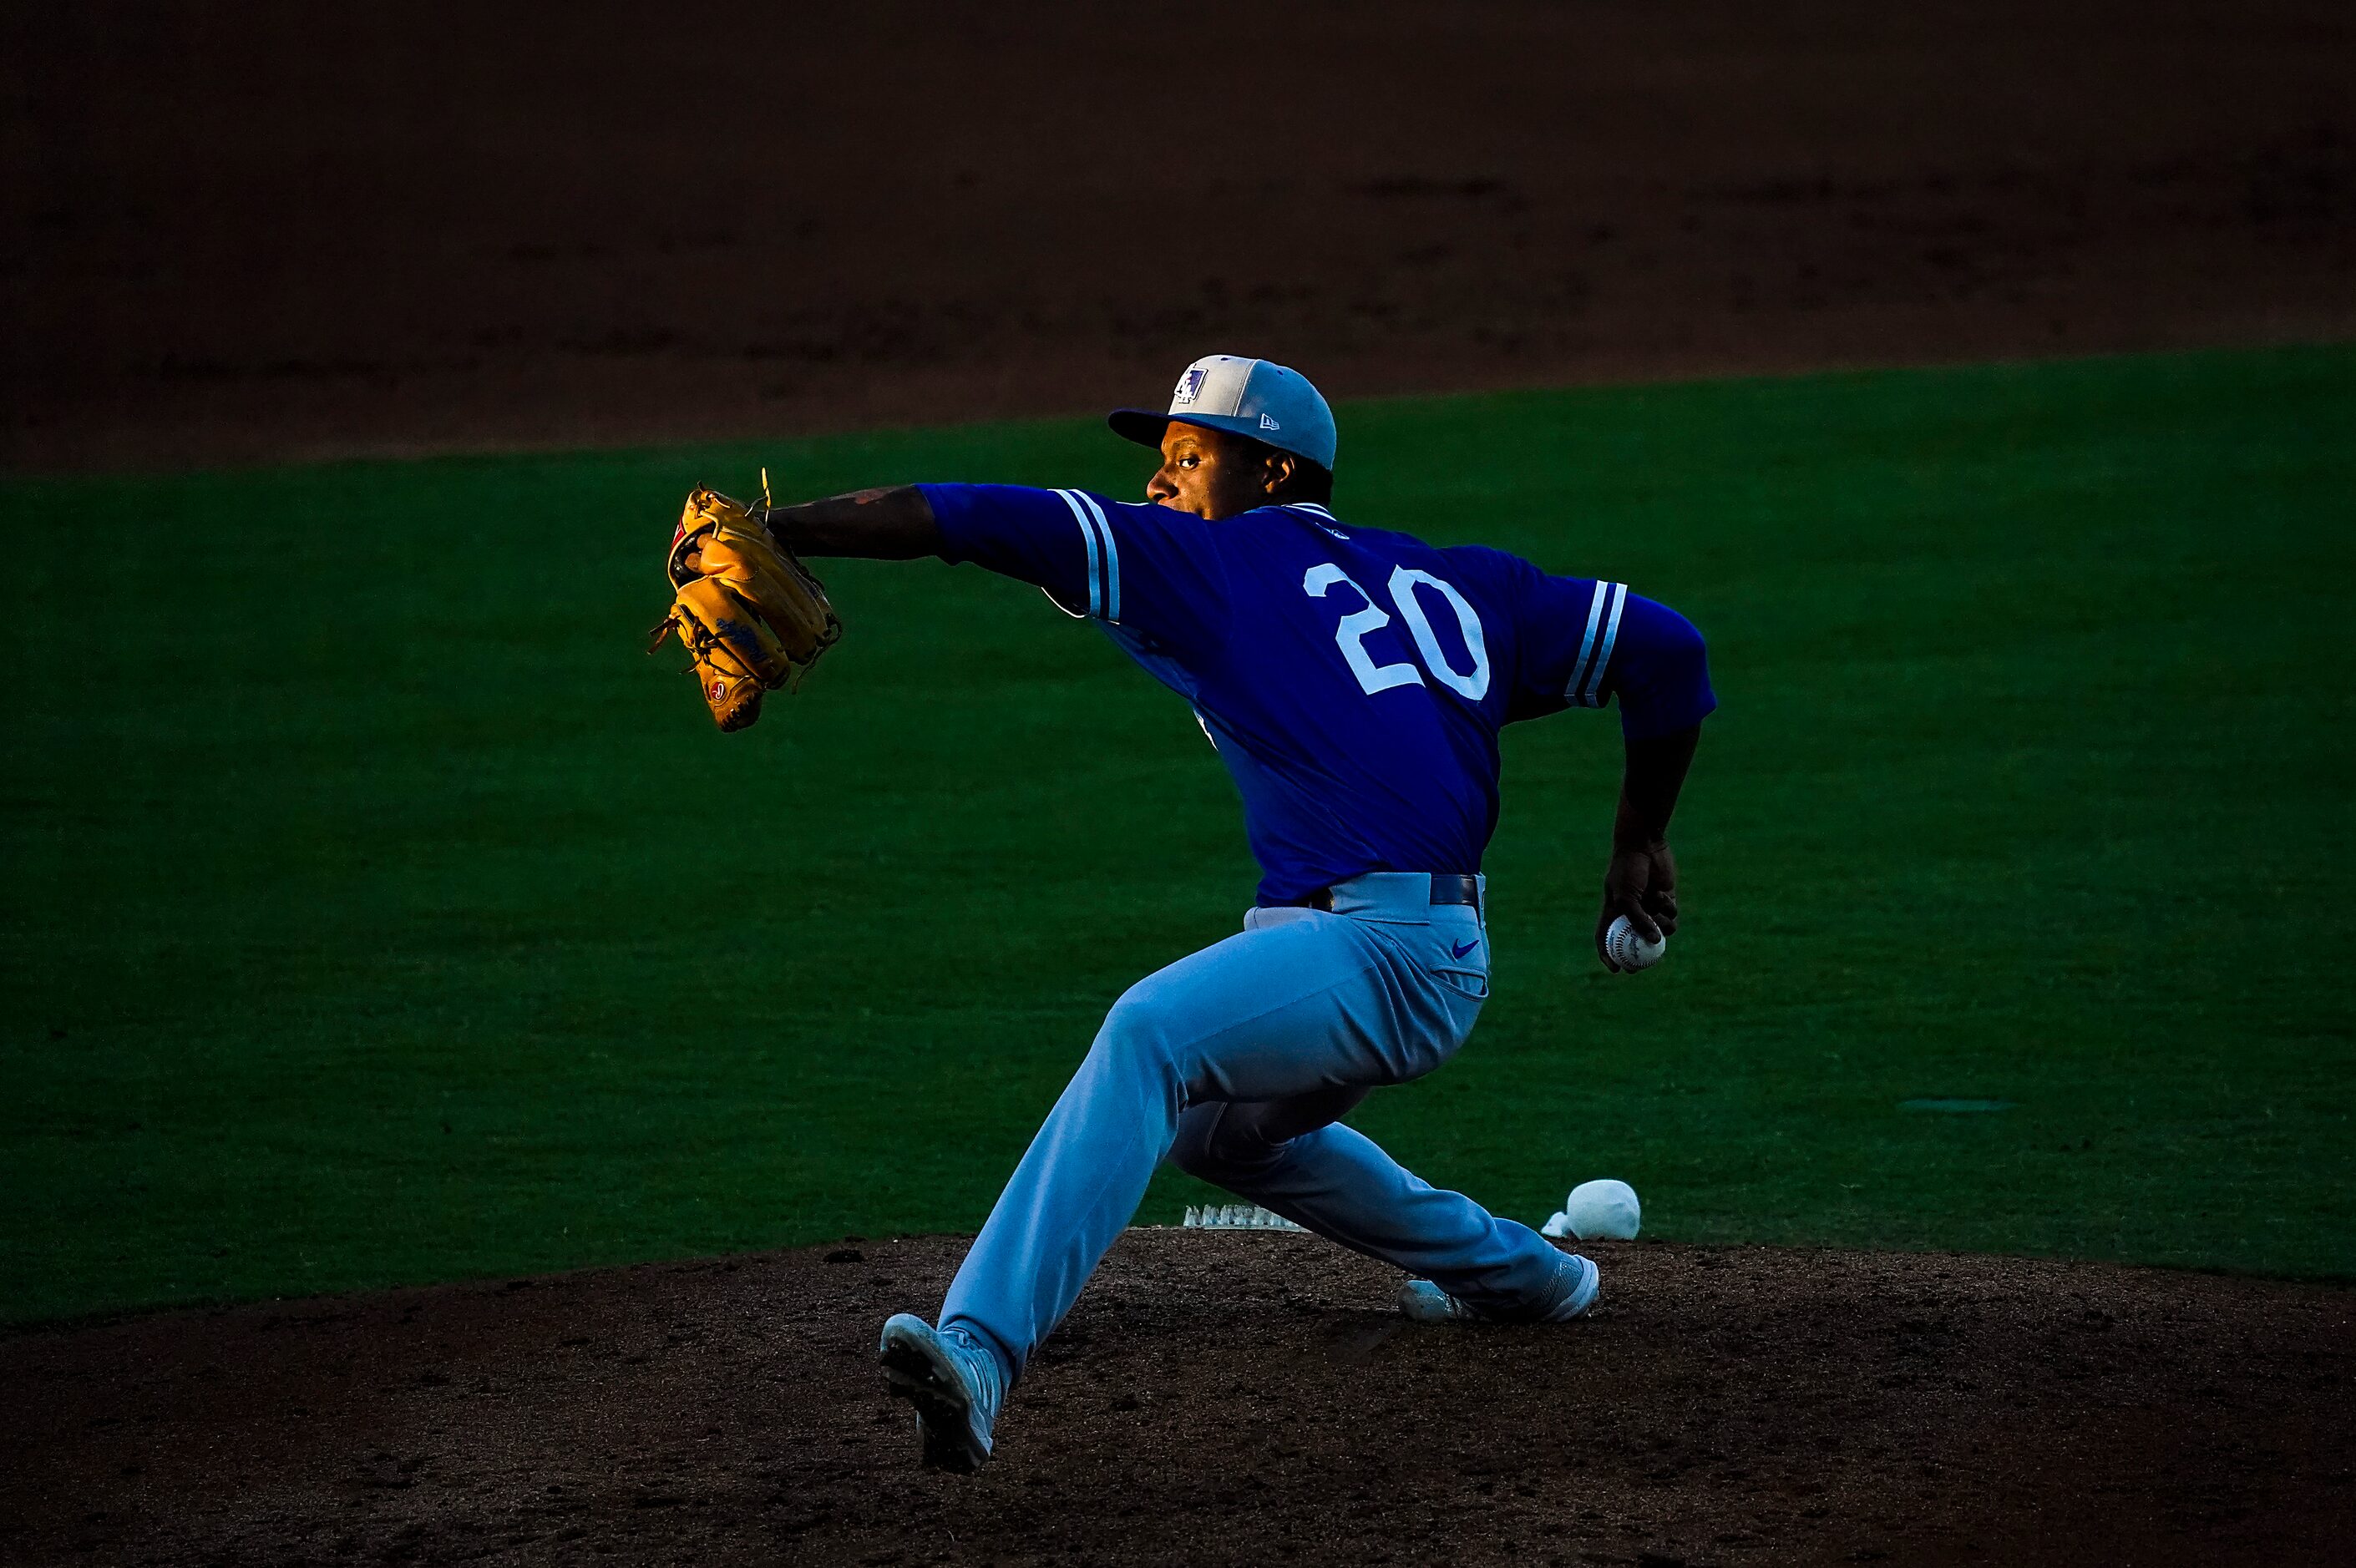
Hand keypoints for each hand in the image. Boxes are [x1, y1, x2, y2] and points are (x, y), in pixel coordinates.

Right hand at [1595, 839, 1676, 970]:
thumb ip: (1638, 921)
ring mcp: (1649, 907)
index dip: (1608, 955)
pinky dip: (1669, 910)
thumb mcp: (1627, 898)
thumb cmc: (1627, 870)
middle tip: (1643, 966)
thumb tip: (1654, 941)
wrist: (1644, 846)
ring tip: (1658, 912)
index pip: (1606, 938)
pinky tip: (1663, 895)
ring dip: (1661, 926)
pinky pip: (1671, 916)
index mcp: (1614, 911)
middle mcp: (1632, 912)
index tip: (1616, 969)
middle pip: (1635, 940)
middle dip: (1640, 955)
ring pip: (1658, 930)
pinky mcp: (1666, 900)